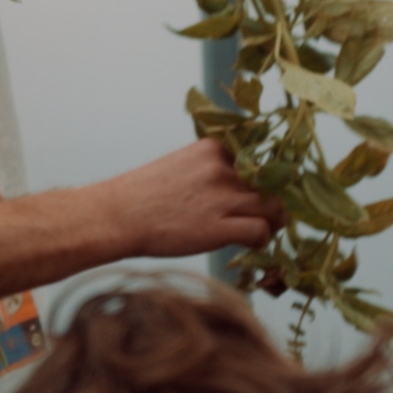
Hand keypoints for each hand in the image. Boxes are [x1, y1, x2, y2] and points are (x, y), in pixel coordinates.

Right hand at [108, 138, 285, 259]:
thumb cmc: (144, 195)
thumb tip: (242, 185)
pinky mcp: (218, 227)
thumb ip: (211, 168)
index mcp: (212, 149)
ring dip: (275, 221)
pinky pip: (261, 231)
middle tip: (269, 215)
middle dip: (275, 201)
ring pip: (274, 208)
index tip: (265, 190)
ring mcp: (221, 198)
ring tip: (265, 229)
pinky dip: (262, 240)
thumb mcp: (180, 165)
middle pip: (273, 184)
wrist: (116, 216)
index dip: (269, 177)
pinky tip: (250, 244)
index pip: (262, 159)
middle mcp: (221, 169)